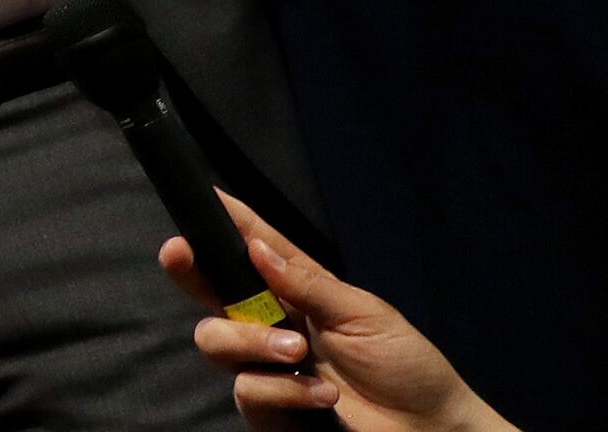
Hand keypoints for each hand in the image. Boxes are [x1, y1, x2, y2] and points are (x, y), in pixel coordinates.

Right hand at [162, 193, 506, 431]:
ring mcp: (267, 367)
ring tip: (297, 352)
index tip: (203, 197)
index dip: (226, 223)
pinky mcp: (272, 410)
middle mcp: (272, 324)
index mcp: (296, 291)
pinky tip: (321, 396)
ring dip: (251, 341)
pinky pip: (248, 391)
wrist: (428, 427)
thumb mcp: (364, 313)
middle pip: (210, 292)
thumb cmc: (405, 364)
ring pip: (215, 340)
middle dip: (189, 270)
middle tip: (180, 253)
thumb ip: (307, 284)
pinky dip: (283, 391)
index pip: (253, 249)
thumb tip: (256, 249)